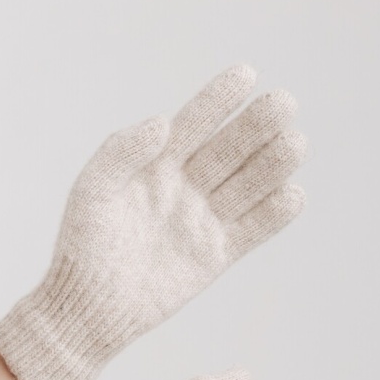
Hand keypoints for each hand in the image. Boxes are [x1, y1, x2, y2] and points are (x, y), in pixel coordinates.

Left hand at [0, 66, 306, 379]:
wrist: (90, 305)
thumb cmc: (83, 245)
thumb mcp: (92, 190)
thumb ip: (121, 151)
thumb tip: (162, 121)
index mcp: (155, 164)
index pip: (192, 123)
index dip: (218, 99)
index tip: (245, 74)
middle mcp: (185, 187)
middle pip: (229, 149)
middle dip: (257, 125)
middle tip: (285, 102)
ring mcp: (203, 220)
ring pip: (247, 185)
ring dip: (273, 164)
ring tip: (296, 142)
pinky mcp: (216, 255)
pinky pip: (252, 231)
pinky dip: (274, 215)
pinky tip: (294, 195)